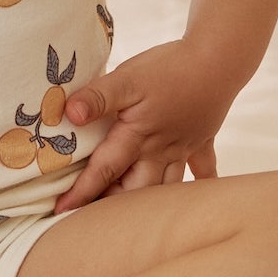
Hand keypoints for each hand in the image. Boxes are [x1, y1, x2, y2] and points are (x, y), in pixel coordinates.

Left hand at [49, 39, 233, 212]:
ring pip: (166, 186)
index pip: (104, 170)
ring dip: (150, 203)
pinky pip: (204, 168)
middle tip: (93, 217)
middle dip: (115, 205)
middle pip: (136, 188)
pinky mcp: (201, 138)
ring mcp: (183, 146)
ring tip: (134, 217)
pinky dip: (202, 183)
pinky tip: (199, 197)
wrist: (218, 59)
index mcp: (137, 137)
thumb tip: (69, 115)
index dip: (81, 191)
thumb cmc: (170, 68)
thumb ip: (98, 98)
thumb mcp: (127, 78)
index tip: (60, 212)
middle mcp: (160, 150)